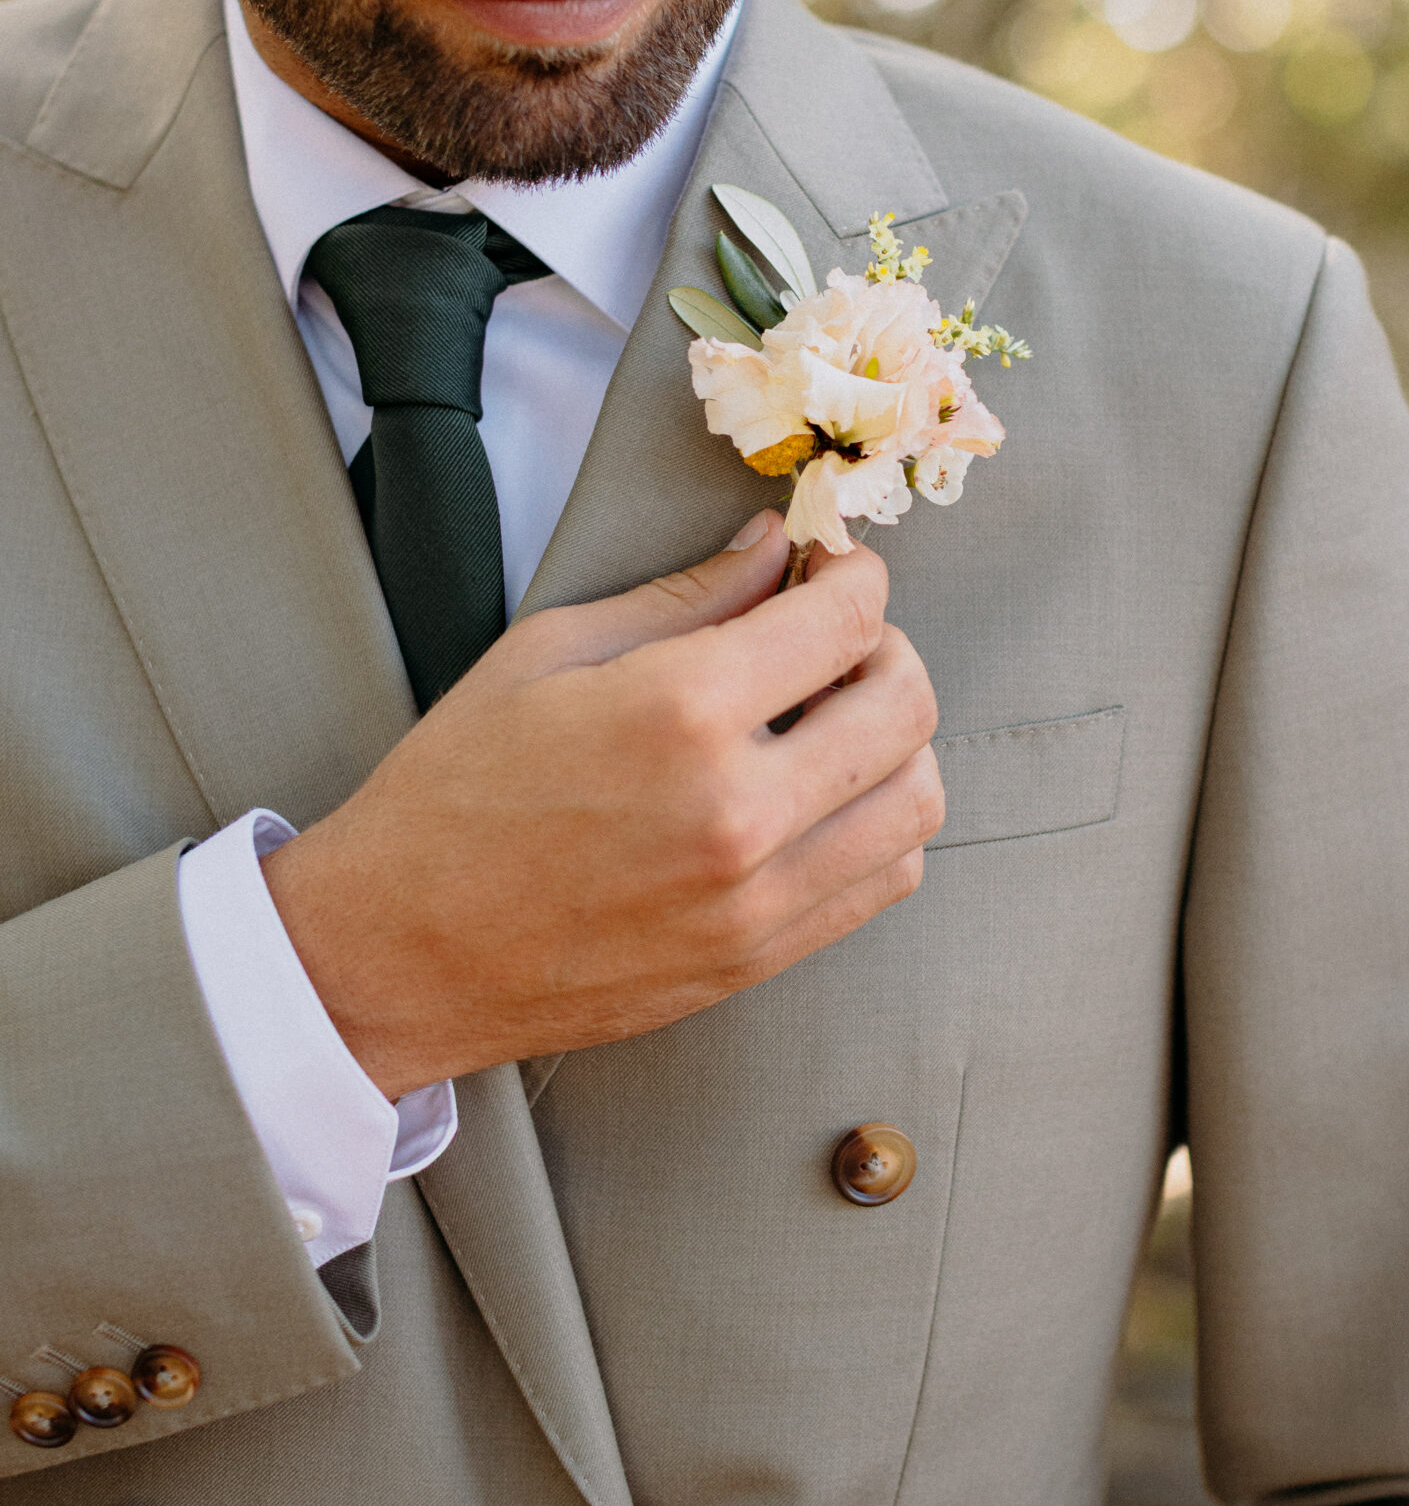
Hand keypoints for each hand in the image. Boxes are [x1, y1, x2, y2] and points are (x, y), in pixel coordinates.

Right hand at [262, 513, 940, 1094]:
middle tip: (834, 636)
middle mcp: (740, 810)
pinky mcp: (757, 958)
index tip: (837, 565)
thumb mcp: (552, 654)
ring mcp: (757, 898)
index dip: (857, 574)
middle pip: (905, 703)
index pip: (846, 619)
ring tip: (834, 720)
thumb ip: (686, 596)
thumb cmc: (454, 795)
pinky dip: (880, 823)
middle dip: (886, 646)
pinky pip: (883, 880)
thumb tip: (775, 547)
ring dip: (898, 740)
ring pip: (916, 800)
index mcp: (681, 712)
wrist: (396, 953)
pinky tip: (822, 796)